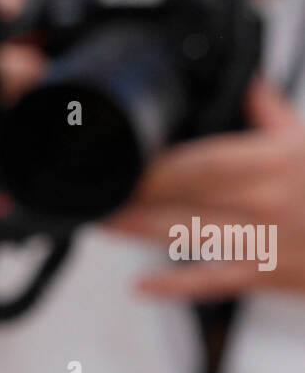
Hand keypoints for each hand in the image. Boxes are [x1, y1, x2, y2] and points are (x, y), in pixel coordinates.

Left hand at [101, 78, 304, 297]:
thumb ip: (275, 115)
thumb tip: (250, 86)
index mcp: (276, 161)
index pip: (203, 159)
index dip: (157, 161)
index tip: (124, 155)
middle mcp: (266, 201)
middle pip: (185, 195)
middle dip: (137, 193)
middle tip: (96, 188)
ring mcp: (265, 241)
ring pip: (190, 235)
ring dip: (140, 230)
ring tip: (103, 221)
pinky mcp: (267, 275)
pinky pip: (214, 282)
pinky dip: (175, 286)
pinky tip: (140, 286)